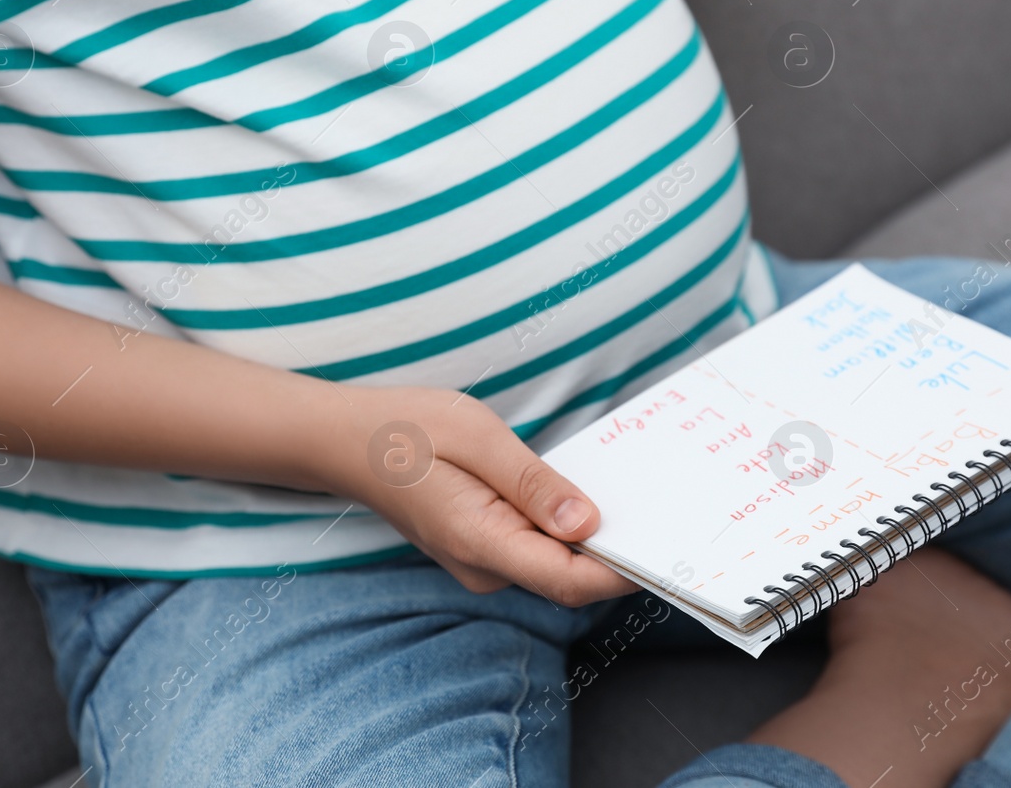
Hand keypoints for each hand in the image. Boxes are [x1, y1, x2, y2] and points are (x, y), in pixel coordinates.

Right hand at [331, 385, 638, 605]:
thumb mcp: (477, 438)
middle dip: (616, 547)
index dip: (622, 571)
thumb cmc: (406, 429)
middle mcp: (484, 566)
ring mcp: (482, 562)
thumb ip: (532, 484)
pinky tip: (577, 490)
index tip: (664, 546)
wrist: (346, 440)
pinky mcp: (483, 547)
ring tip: (628, 490)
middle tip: (661, 506)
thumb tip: (587, 525)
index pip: (569, 580)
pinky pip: (537, 547)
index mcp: (481, 541)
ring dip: (591, 534)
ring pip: (555, 561)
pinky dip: (563, 526)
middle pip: (570, 575)